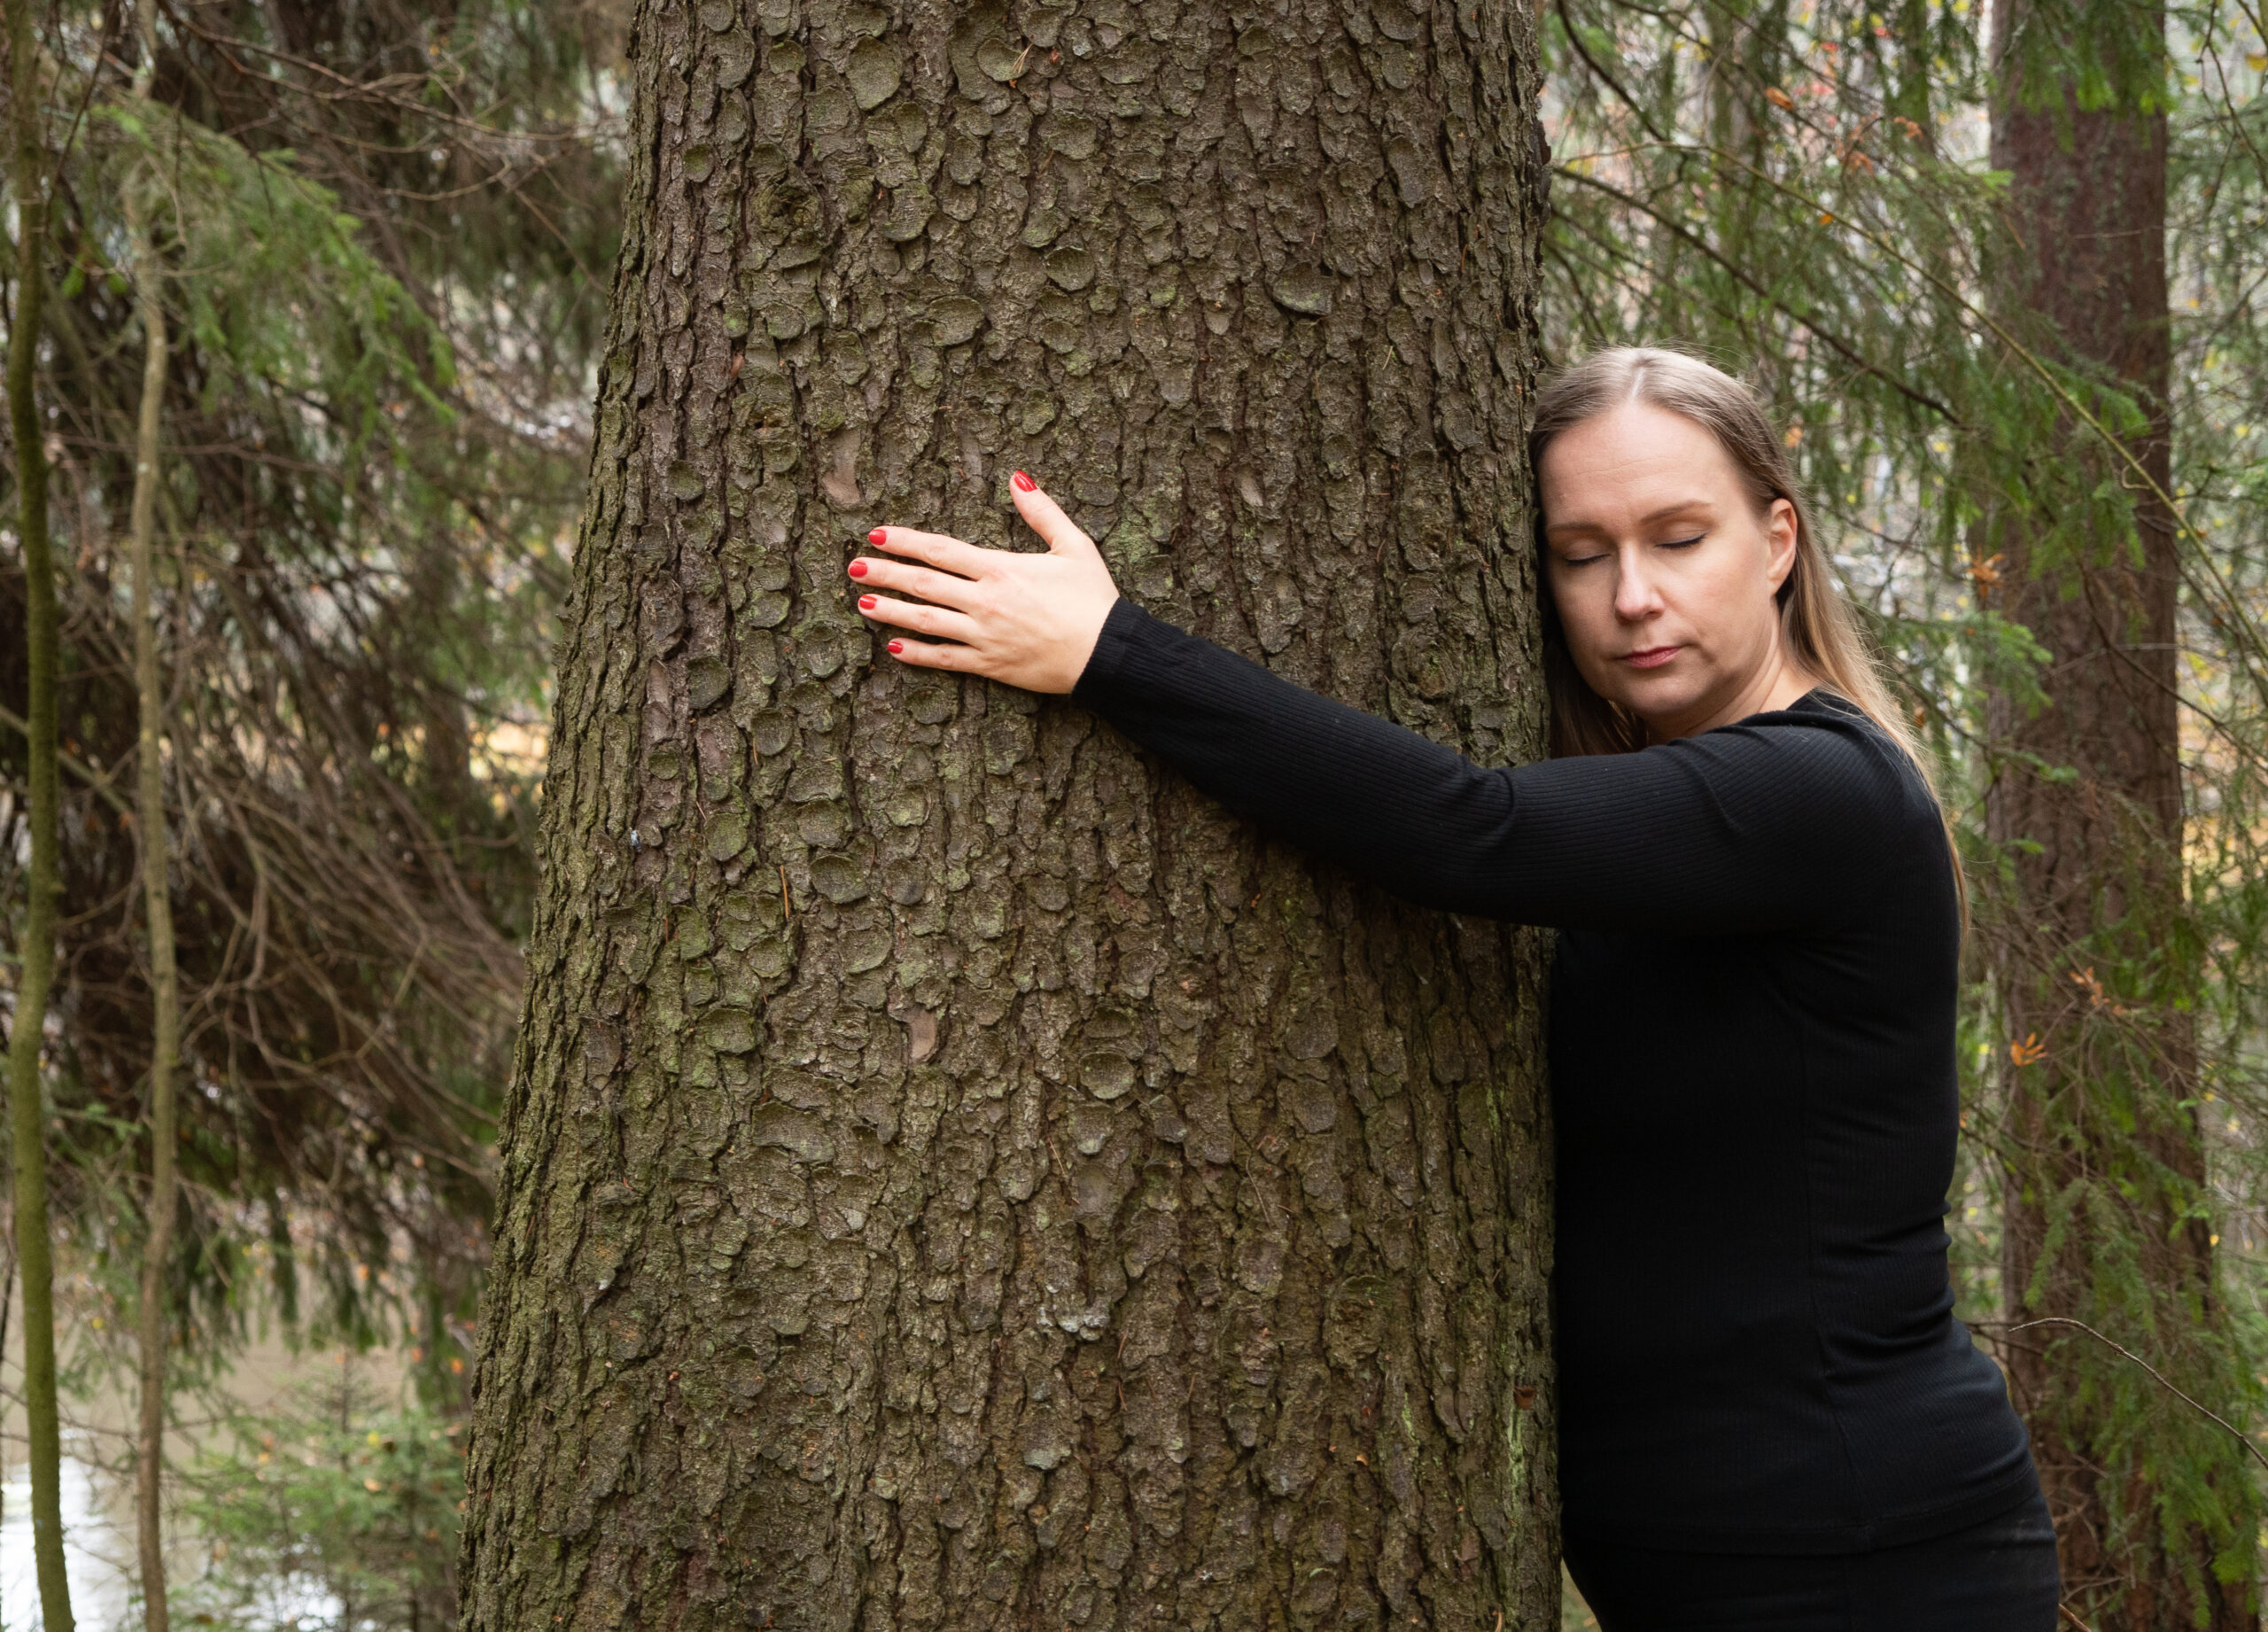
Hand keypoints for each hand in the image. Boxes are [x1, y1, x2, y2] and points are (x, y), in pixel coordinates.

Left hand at [849, 471, 1120, 694]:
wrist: (1107, 654)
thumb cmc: (1094, 599)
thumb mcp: (1074, 546)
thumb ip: (1042, 511)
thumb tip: (1018, 477)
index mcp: (1001, 569)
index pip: (940, 550)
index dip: (904, 541)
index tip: (877, 535)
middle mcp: (985, 601)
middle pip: (923, 584)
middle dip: (885, 573)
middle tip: (854, 568)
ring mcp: (984, 635)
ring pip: (925, 621)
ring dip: (890, 611)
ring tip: (862, 604)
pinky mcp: (990, 665)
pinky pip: (944, 659)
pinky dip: (917, 653)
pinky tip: (893, 647)